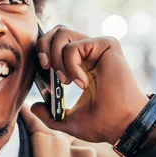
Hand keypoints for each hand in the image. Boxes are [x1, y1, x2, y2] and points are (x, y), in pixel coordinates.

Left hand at [30, 25, 149, 144]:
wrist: (121, 125)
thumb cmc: (102, 124)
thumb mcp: (68, 121)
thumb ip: (50, 115)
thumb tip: (33, 107)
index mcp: (81, 65)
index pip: (56, 43)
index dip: (43, 51)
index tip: (43, 71)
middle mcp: (89, 53)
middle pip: (56, 31)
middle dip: (44, 46)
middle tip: (47, 69)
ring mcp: (98, 47)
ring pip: (62, 33)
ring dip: (56, 58)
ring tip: (67, 80)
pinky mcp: (106, 45)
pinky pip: (74, 47)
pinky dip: (71, 67)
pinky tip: (83, 84)